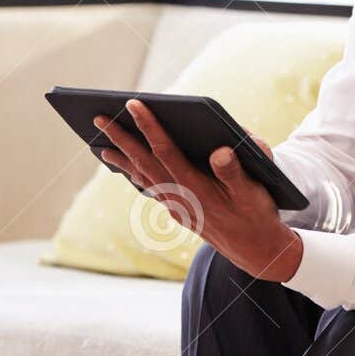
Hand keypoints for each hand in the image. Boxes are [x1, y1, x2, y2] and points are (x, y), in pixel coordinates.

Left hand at [94, 100, 303, 281]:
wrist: (255, 251)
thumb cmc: (256, 216)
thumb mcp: (253, 193)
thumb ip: (234, 172)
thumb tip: (220, 151)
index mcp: (197, 188)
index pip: (166, 151)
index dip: (149, 127)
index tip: (134, 105)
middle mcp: (180, 198)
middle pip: (144, 163)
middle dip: (121, 139)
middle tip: (98, 118)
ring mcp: (176, 206)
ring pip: (143, 177)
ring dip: (122, 158)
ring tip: (102, 144)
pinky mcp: (178, 211)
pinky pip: (150, 188)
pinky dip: (135, 175)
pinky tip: (128, 166)